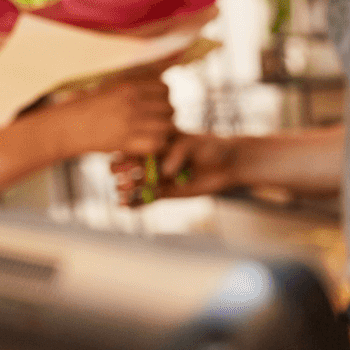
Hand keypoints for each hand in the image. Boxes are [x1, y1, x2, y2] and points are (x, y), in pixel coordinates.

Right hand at [42, 77, 173, 156]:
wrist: (67, 126)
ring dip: (162, 130)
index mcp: (128, 87)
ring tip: (151, 131)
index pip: (165, 88)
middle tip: (153, 119)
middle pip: (169, 108)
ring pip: (167, 126)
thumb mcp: (109, 86)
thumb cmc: (86, 105)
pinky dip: (156, 144)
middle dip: (165, 114)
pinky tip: (145, 142)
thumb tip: (162, 68)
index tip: (155, 102)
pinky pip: (158, 143)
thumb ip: (133, 80)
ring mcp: (131, 123)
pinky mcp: (127, 142)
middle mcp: (133, 103)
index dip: (163, 96)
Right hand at [112, 131, 240, 204]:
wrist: (228, 164)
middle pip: (132, 166)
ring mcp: (159, 177)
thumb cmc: (212, 147)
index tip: (124, 160)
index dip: (127, 154)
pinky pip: (147, 199)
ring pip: (137, 184)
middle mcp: (154, 159)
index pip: (138, 147)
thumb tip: (165, 172)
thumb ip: (179, 153)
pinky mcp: (165, 192)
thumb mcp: (195, 144)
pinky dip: (135, 204)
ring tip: (122, 193)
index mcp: (158, 142)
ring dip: (127, 189)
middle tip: (121, 178)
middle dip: (123, 172)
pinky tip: (124, 207)